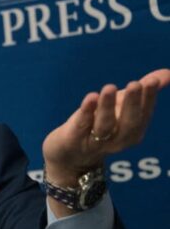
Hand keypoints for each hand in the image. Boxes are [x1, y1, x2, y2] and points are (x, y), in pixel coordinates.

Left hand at [42, 69, 169, 214]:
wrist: (69, 155)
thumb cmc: (100, 127)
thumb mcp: (121, 109)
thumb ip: (142, 92)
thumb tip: (168, 73)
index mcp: (132, 132)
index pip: (143, 115)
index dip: (148, 99)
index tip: (151, 81)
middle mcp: (116, 140)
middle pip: (127, 123)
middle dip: (132, 103)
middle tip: (135, 84)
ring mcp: (95, 141)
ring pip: (104, 125)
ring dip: (108, 106)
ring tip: (110, 87)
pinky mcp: (74, 139)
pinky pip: (82, 125)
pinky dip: (87, 111)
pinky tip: (90, 97)